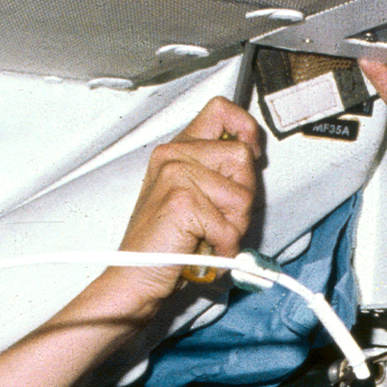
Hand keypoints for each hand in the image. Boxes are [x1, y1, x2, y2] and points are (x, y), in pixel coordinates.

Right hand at [104, 96, 261, 304]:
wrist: (134, 276)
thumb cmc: (164, 244)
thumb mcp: (191, 197)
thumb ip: (217, 172)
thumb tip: (252, 156)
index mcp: (177, 150)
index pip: (220, 110)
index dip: (245, 128)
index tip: (250, 154)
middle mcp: (174, 155)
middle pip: (242, 157)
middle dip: (242, 197)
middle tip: (216, 221)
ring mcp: (176, 175)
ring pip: (242, 194)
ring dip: (233, 227)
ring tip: (206, 237)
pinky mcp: (182, 201)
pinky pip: (229, 227)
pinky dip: (224, 249)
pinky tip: (203, 251)